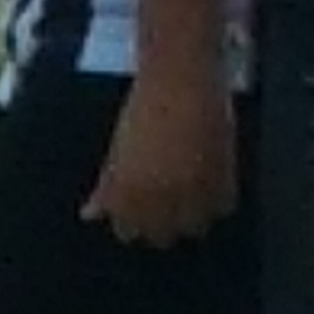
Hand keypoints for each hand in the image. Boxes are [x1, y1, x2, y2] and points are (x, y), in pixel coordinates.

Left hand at [84, 65, 238, 245]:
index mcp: (126, 191)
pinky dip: (217, 201)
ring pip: (194, 228)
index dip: (135, 222)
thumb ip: (107, 186)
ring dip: (192, 216)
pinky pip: (223, 208)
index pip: (128, 232)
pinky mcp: (224, 177)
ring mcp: (192, 190)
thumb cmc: (144, 109)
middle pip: (161, 237)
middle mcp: (158, 197)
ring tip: (190, 192)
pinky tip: (211, 182)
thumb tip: (89, 215)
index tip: (142, 212)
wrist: (181, 76)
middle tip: (168, 201)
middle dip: (163, 224)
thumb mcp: (118, 150)